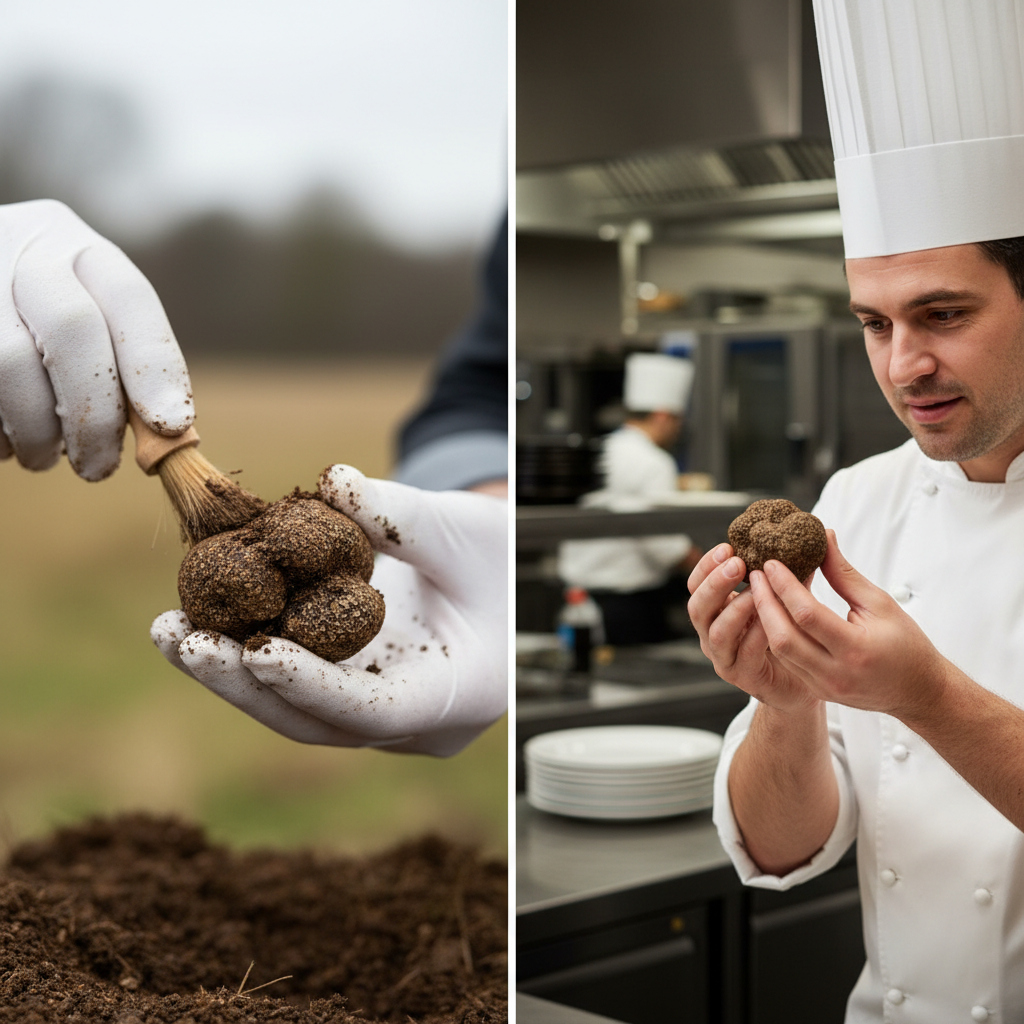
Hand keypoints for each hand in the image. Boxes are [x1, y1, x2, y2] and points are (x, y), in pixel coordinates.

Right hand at [0, 199, 192, 479]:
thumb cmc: (46, 324)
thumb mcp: (92, 323)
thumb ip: (126, 368)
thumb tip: (165, 432)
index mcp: (82, 252)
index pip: (129, 298)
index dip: (154, 365)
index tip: (172, 425)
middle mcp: (26, 251)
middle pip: (70, 328)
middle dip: (93, 412)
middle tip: (99, 469)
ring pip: (7, 362)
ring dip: (34, 430)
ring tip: (43, 458)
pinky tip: (7, 442)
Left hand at [152, 465, 507, 756]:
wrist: (503, 576)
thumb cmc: (498, 557)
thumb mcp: (464, 528)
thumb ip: (400, 514)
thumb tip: (331, 485)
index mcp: (458, 695)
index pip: (377, 711)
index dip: (313, 686)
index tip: (255, 652)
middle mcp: (415, 723)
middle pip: (318, 724)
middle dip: (246, 685)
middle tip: (185, 642)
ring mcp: (381, 715)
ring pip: (298, 713)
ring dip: (234, 674)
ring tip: (173, 631)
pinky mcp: (355, 693)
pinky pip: (298, 686)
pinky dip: (251, 656)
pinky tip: (205, 622)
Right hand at [686, 542, 819, 711]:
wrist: (803, 679)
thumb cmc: (792, 634)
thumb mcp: (787, 597)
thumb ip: (790, 574)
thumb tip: (816, 537)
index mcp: (716, 610)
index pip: (696, 585)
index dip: (706, 566)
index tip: (728, 547)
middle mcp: (712, 632)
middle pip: (696, 607)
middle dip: (714, 584)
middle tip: (736, 564)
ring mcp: (724, 656)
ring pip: (716, 633)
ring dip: (734, 609)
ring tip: (755, 593)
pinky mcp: (742, 676)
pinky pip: (745, 653)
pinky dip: (757, 634)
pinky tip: (772, 620)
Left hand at [748, 530, 947, 718]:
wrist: (918, 692)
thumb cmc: (906, 644)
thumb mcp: (880, 604)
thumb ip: (845, 574)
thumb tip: (824, 538)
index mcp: (856, 649)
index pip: (807, 614)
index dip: (785, 586)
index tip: (772, 563)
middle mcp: (836, 672)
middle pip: (783, 637)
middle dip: (764, 603)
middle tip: (755, 575)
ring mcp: (824, 686)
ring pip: (780, 651)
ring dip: (764, 619)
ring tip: (759, 591)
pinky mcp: (818, 691)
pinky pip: (787, 662)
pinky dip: (775, 635)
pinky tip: (770, 614)